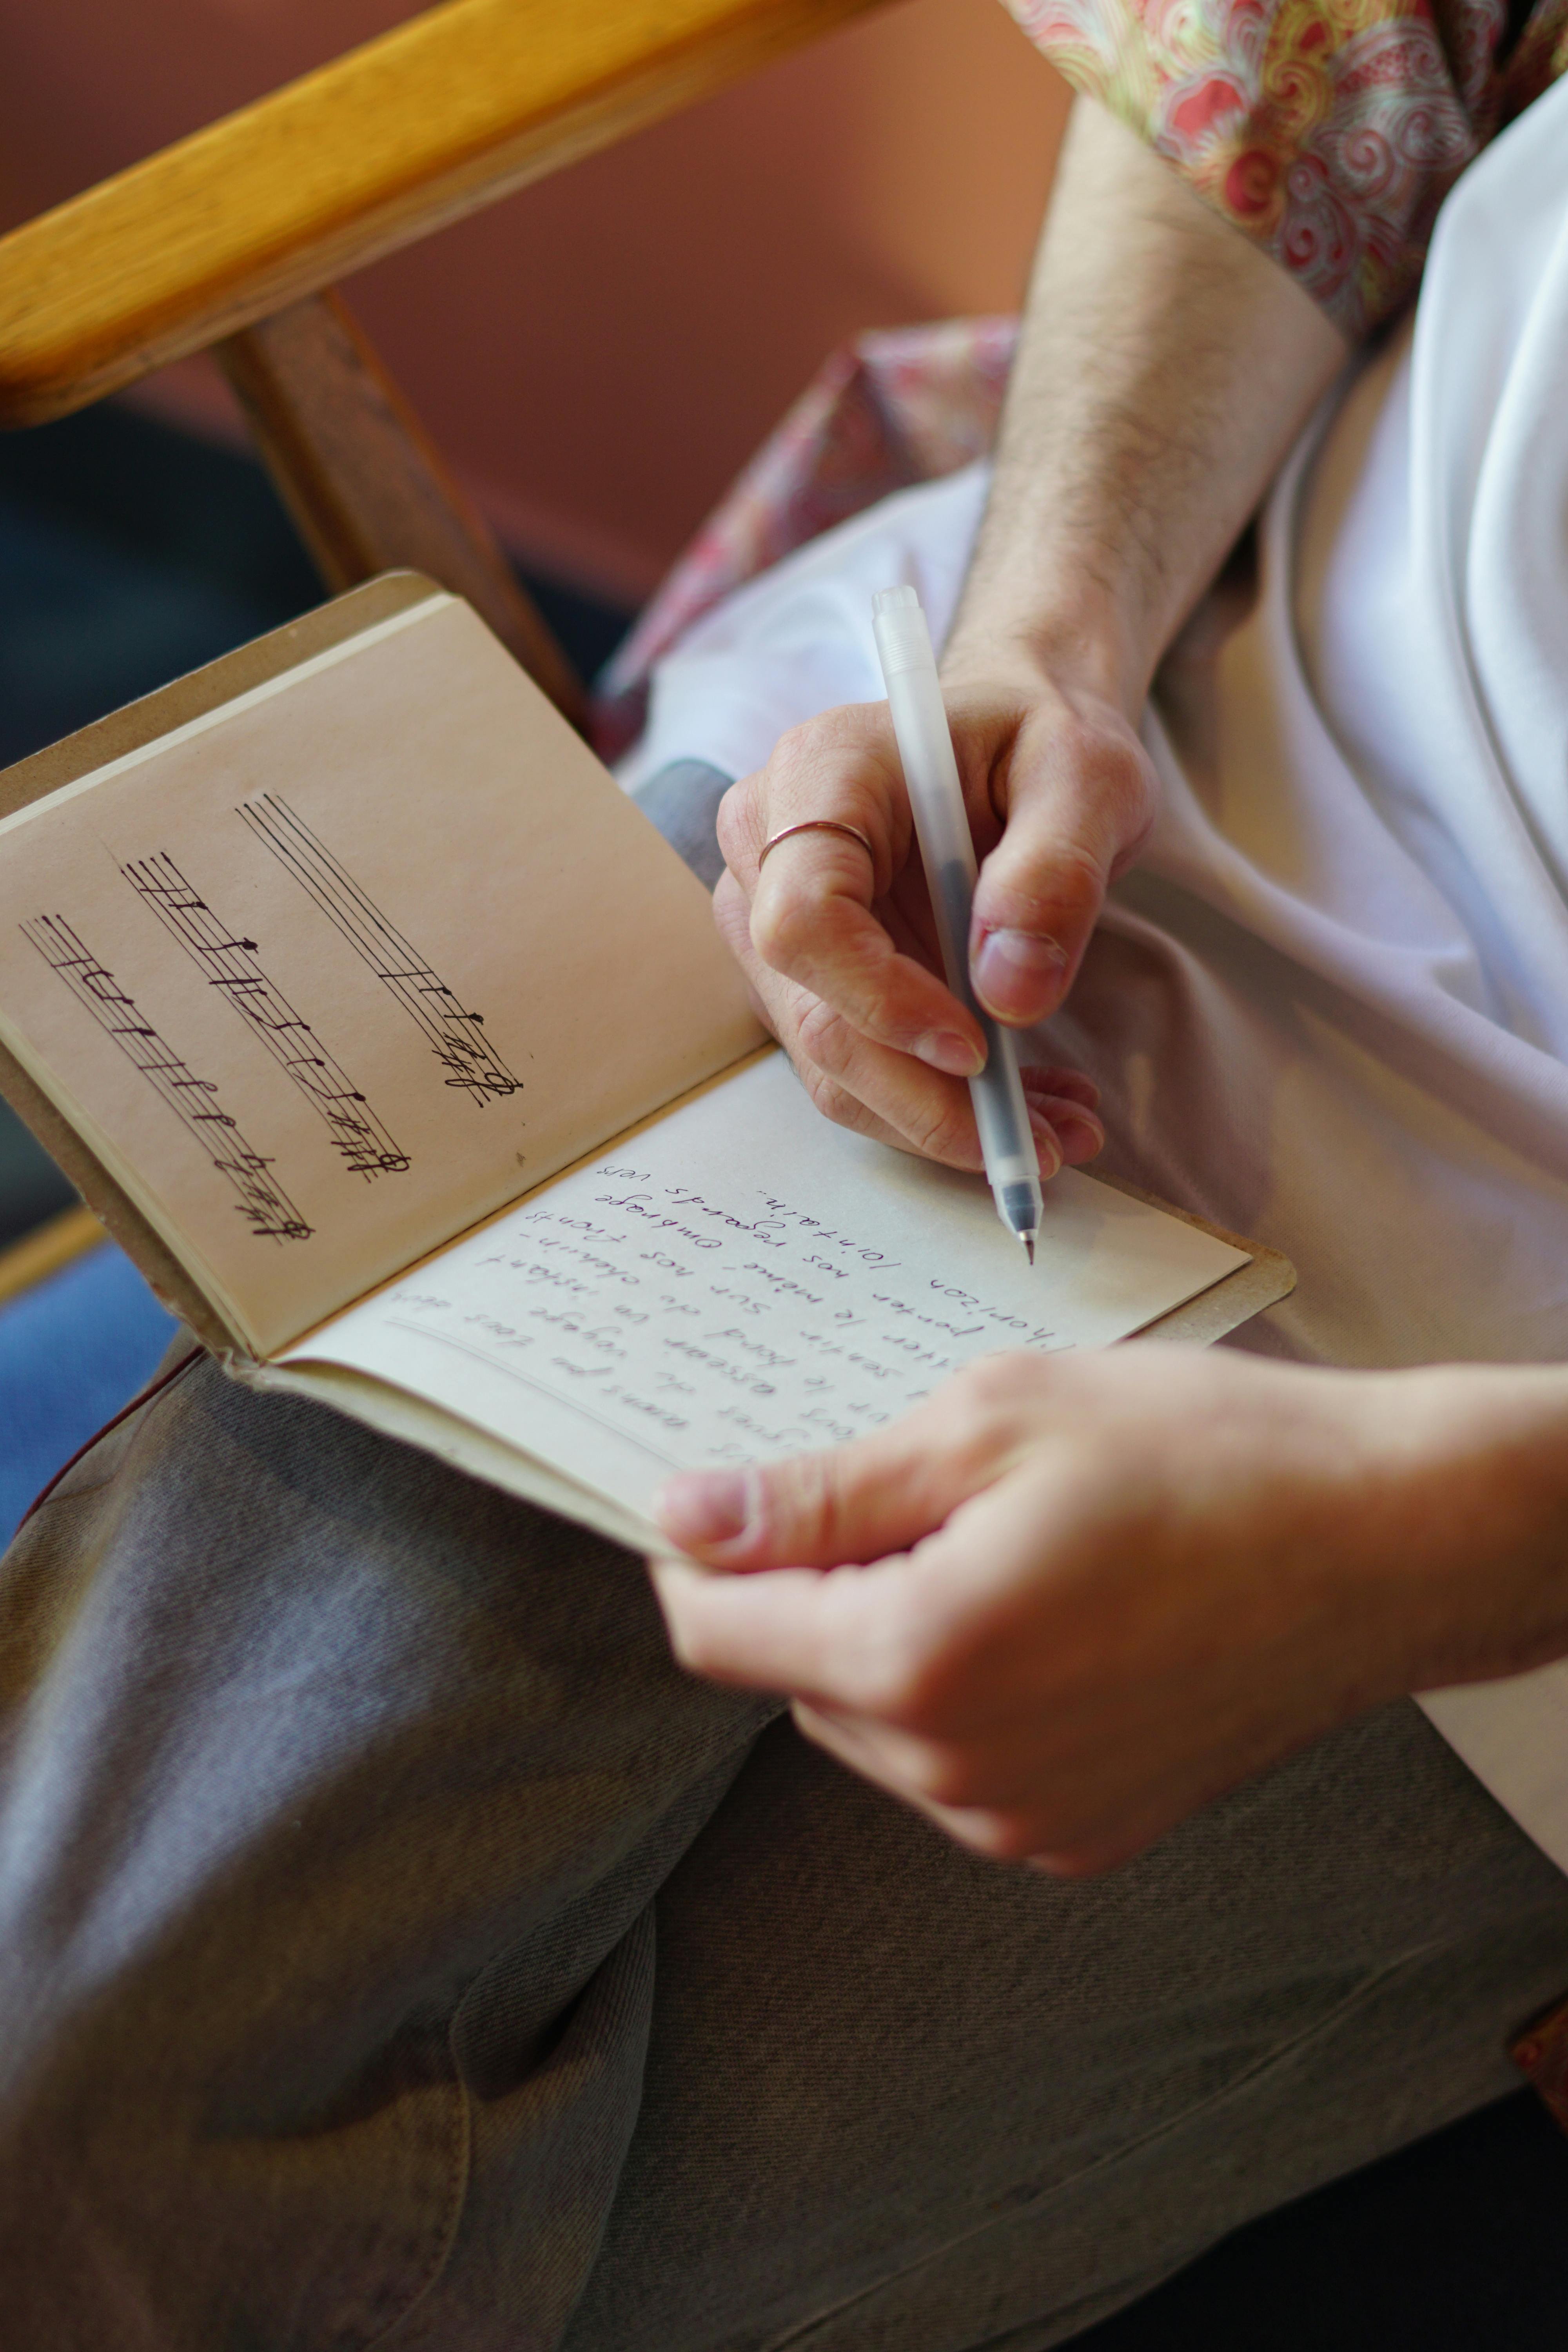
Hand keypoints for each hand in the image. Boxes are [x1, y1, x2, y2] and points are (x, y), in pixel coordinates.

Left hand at [650, 1349, 1567, 1873]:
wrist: (1386, 1542)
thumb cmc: (1204, 1457)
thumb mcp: (990, 1423)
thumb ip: (821, 1490)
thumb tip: (685, 1517)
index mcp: (922, 1661)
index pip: (717, 1632)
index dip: (702, 1553)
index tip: (728, 1490)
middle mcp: (960, 1773)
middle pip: (796, 1678)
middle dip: (817, 1588)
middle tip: (912, 1490)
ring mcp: (1024, 1820)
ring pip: (875, 1727)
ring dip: (891, 1640)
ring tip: (1000, 1545)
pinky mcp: (1080, 1835)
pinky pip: (958, 1768)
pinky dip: (964, 1693)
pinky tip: (1048, 1614)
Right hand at [712, 647, 1156, 1177]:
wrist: (1022, 745)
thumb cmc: (1045, 742)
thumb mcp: (1087, 774)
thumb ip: (1056, 868)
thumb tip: (1011, 996)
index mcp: (820, 774)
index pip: (804, 917)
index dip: (880, 1000)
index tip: (977, 1051)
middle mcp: (768, 850)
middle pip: (813, 1014)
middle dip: (927, 1101)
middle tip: (1043, 1144)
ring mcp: (774, 922)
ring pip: (830, 1064)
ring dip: (941, 1121)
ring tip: (1059, 1132)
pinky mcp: (811, 981)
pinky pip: (859, 1069)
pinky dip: (940, 1107)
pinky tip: (1028, 1108)